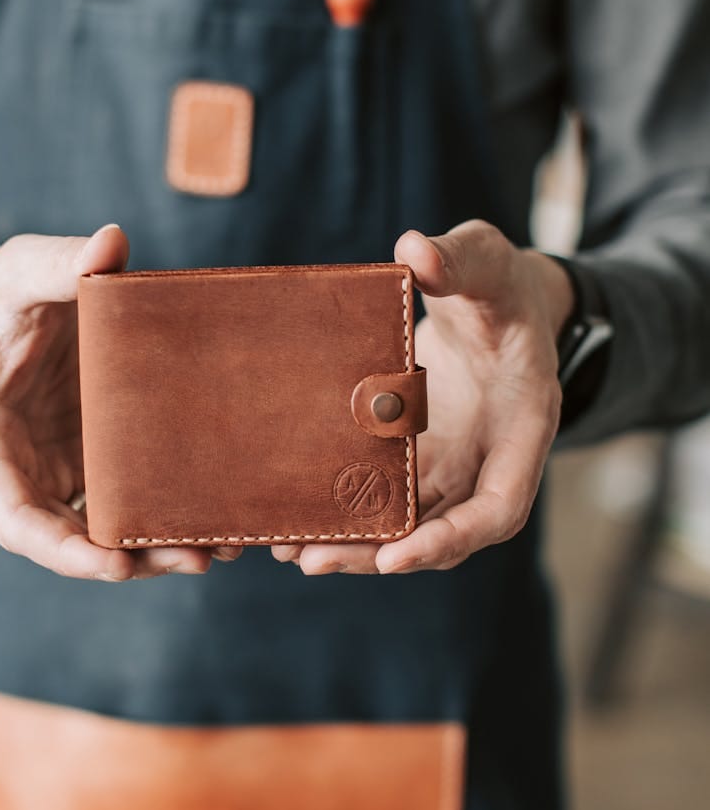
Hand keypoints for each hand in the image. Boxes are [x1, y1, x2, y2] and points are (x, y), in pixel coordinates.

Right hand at [0, 225, 238, 579]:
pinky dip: (163, 513)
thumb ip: (58, 262)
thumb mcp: (19, 271)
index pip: (14, 517)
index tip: (113, 565)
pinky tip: (215, 518)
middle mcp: (18, 469)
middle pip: (66, 538)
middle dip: (126, 560)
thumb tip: (110, 244)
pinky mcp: (91, 460)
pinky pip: (125, 498)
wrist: (3, 305)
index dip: (61, 549)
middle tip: (194, 560)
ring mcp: (56, 469)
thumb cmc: (0, 293)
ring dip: (154, 547)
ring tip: (219, 548)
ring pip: (101, 528)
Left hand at [271, 220, 574, 575]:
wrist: (496, 302)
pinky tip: (293, 521)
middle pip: (442, 532)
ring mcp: (452, 464)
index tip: (396, 555)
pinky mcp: (418, 458)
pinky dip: (346, 514)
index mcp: (522, 425)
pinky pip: (385, 498)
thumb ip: (459, 258)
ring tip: (288, 549)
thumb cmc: (500, 284)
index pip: (499, 507)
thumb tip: (415, 250)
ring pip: (409, 525)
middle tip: (312, 559)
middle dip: (381, 554)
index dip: (452, 538)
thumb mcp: (488, 260)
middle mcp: (488, 460)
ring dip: (354, 544)